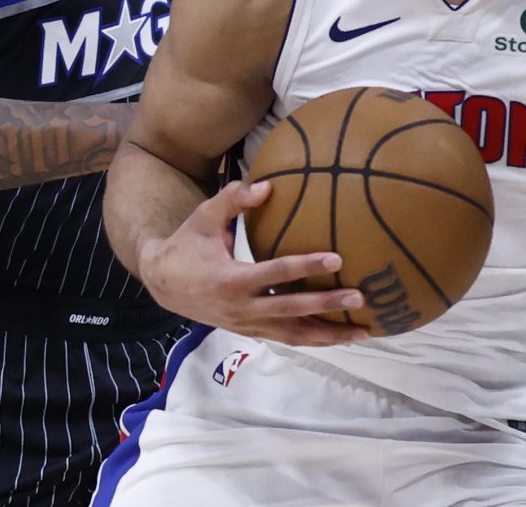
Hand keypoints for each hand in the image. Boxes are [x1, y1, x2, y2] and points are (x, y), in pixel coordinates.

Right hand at [139, 180, 368, 346]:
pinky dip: (315, 339)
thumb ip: (233, 199)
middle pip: (291, 310)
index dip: (306, 266)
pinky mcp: (251, 331)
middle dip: (326, 306)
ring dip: (328, 335)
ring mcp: (247, 324)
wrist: (162, 283)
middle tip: (359, 298)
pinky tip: (341, 336)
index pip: (275, 273)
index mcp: (231, 280)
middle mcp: (241, 308)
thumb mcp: (203, 217)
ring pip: (293, 335)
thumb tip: (267, 185)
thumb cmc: (187, 245)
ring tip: (363, 332)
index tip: (337, 258)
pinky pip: (287, 338)